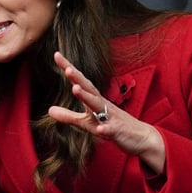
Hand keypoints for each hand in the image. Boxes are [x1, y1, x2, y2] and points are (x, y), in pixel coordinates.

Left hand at [47, 52, 164, 173]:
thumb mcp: (88, 122)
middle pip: (89, 89)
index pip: (80, 82)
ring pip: (99, 106)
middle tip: (66, 68)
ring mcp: (112, 117)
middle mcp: (103, 104)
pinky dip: (105, 129)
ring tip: (75, 89)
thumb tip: (49, 110)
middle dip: (78, 78)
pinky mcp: (118, 131)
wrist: (142, 137)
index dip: (69, 69)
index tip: (57, 55)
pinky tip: (100, 129)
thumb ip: (69, 116)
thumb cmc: (113, 125)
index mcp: (94, 100)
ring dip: (87, 97)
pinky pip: (111, 129)